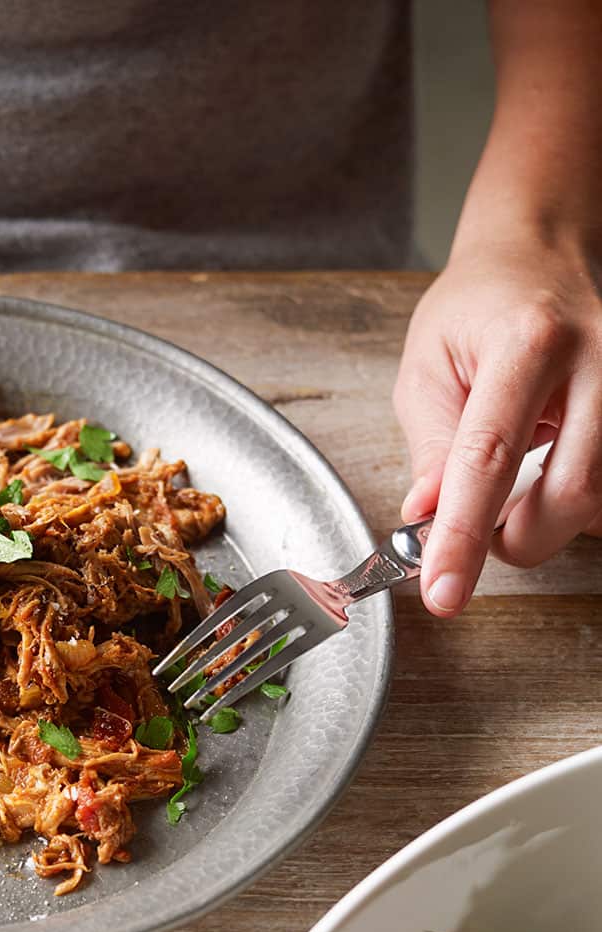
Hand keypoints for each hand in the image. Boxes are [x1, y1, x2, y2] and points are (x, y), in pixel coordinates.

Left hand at [393, 238, 601, 615]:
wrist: (538, 256)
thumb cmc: (479, 309)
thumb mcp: (428, 368)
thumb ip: (431, 448)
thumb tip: (427, 517)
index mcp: (528, 342)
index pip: (489, 460)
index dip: (464, 536)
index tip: (443, 593)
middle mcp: (598, 357)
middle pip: (573, 492)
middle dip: (520, 539)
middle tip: (482, 532)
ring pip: (601, 497)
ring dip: (551, 519)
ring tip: (515, 492)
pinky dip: (577, 496)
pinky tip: (552, 472)